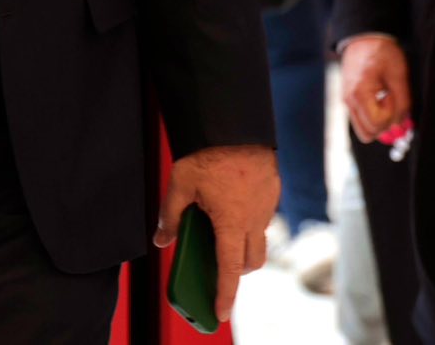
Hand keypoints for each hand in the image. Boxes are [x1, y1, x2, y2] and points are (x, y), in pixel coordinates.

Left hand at [152, 144, 279, 324]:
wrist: (236, 122)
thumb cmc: (209, 152)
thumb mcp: (180, 184)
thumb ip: (170, 216)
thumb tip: (161, 239)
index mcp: (231, 223)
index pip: (229, 270)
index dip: (224, 295)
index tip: (220, 313)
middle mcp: (254, 219)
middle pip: (250, 261)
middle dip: (235, 270)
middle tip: (216, 263)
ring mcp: (266, 205)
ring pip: (259, 239)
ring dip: (244, 244)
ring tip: (222, 231)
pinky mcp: (273, 190)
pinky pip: (263, 216)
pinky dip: (249, 221)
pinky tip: (232, 204)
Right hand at [340, 36, 411, 142]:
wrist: (365, 38)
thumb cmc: (382, 52)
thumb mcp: (398, 74)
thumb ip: (402, 102)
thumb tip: (402, 124)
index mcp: (359, 93)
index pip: (377, 123)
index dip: (390, 114)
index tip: (392, 94)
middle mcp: (348, 101)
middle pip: (368, 133)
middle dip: (384, 123)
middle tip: (390, 100)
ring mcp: (346, 101)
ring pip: (364, 130)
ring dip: (378, 122)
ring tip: (385, 99)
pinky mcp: (348, 100)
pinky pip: (361, 120)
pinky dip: (372, 117)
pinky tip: (379, 98)